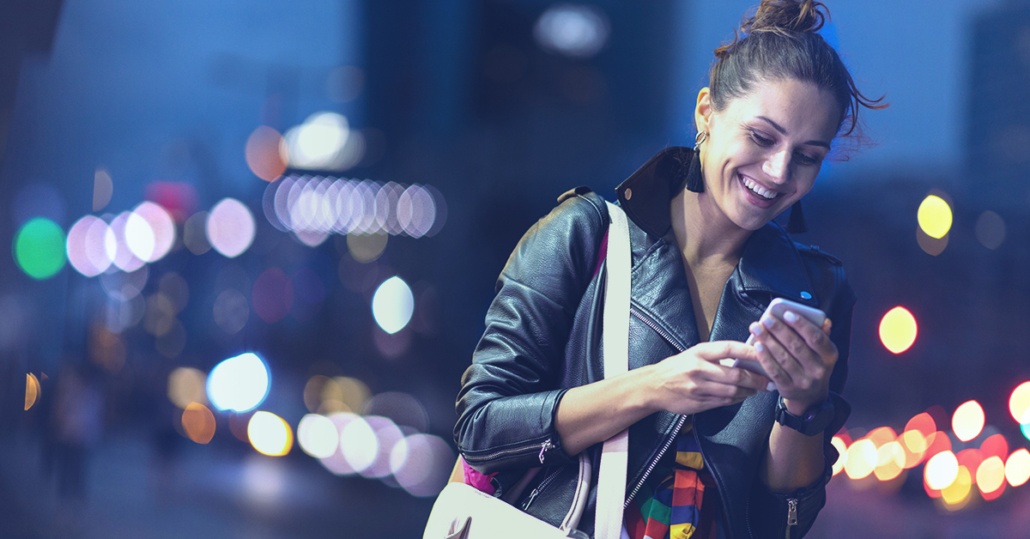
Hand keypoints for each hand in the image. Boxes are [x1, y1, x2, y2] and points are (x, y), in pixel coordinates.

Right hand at [649, 341, 771, 415]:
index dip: (749, 350)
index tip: (764, 351)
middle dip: (756, 379)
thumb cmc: (676, 367)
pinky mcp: (698, 403)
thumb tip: (744, 357)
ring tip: (756, 389)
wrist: (653, 386)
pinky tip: (742, 396)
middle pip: (736, 375)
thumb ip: (715, 356)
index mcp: (699, 352)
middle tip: (769, 381)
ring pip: (732, 391)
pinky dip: (737, 400)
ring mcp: (699, 388)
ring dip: (749, 391)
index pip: (729, 348)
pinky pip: (724, 402)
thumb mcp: (693, 354)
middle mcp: (699, 369)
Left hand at [749, 311, 836, 409]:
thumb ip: (821, 335)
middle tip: (766, 318)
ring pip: (783, 358)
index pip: (816, 338)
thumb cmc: (813, 364)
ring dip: (768, 341)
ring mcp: (804, 381)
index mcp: (829, 356)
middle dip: (779, 330)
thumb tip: (824, 320)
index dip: (801, 325)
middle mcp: (819, 369)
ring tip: (757, 328)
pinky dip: (765, 358)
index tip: (786, 314)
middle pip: (796, 346)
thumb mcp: (823, 352)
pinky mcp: (789, 388)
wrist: (811, 395)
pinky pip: (775, 371)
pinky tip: (757, 346)